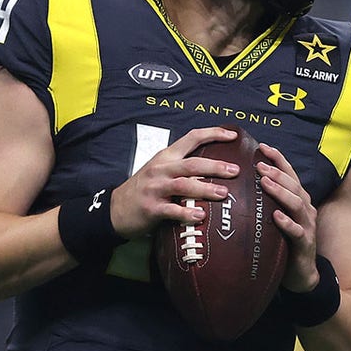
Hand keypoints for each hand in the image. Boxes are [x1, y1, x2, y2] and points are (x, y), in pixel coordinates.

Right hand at [110, 126, 240, 239]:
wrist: (115, 208)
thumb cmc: (143, 189)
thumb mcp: (160, 170)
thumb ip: (182, 167)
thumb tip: (215, 168)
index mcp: (166, 157)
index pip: (191, 138)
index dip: (213, 134)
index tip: (232, 136)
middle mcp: (161, 170)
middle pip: (192, 164)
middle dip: (215, 166)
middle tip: (235, 171)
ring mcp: (155, 188)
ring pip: (184, 185)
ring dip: (205, 189)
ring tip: (224, 193)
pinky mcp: (151, 208)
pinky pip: (172, 210)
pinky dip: (187, 213)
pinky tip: (200, 215)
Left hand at [258, 143, 318, 292]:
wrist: (301, 274)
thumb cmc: (284, 242)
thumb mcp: (275, 218)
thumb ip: (265, 202)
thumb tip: (238, 184)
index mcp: (298, 199)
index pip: (289, 174)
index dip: (278, 159)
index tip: (262, 147)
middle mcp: (305, 209)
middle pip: (293, 185)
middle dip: (277, 172)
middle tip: (259, 164)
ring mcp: (307, 225)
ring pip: (297, 203)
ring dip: (280, 191)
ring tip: (265, 182)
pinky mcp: (305, 244)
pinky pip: (297, 232)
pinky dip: (287, 223)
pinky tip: (276, 217)